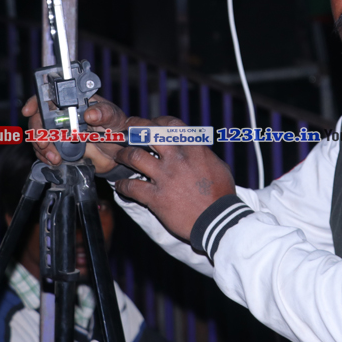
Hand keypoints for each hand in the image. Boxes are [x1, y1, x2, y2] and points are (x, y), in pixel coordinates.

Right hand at [21, 94, 126, 172]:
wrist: (119, 150)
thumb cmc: (116, 125)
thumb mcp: (113, 116)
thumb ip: (104, 113)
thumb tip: (91, 114)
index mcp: (72, 103)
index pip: (48, 97)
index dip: (35, 102)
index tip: (29, 110)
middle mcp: (61, 116)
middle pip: (39, 119)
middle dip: (37, 131)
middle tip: (44, 142)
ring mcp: (59, 133)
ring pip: (39, 138)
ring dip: (42, 148)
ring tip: (55, 157)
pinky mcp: (59, 149)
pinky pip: (45, 153)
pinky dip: (46, 158)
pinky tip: (55, 161)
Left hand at [112, 116, 236, 240]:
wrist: (217, 220)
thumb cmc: (222, 195)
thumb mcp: (220, 166)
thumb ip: (204, 155)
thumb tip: (198, 150)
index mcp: (194, 148)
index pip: (170, 124)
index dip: (156, 121)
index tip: (149, 125)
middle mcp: (177, 158)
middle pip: (147, 133)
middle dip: (133, 128)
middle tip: (125, 130)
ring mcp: (164, 177)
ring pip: (134, 156)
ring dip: (123, 155)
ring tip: (119, 156)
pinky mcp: (155, 197)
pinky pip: (131, 186)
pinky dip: (122, 185)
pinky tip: (120, 186)